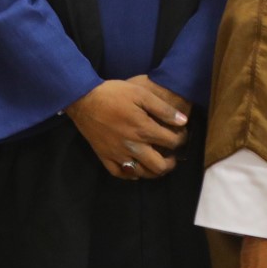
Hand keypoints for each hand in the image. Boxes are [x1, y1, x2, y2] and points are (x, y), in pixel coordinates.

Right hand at [66, 79, 187, 179]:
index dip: (181, 139)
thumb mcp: (140, 93)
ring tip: (157, 162)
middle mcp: (133, 146)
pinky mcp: (104, 156)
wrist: (83, 99)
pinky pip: (120, 173)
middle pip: (159, 166)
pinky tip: (136, 168)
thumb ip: (163, 109)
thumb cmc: (114, 93)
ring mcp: (118, 154)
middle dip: (171, 162)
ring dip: (153, 171)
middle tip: (172, 155)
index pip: (172, 142)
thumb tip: (183, 121)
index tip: (181, 134)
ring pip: (141, 173)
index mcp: (143, 129)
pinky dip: (130, 174)